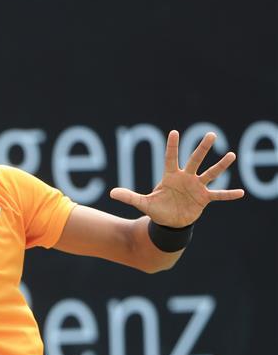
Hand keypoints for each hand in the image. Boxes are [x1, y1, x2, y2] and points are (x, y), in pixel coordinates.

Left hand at [110, 130, 244, 226]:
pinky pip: (219, 195)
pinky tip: (241, 193)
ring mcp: (196, 187)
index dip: (171, 146)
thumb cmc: (157, 209)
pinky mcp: (204, 198)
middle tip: (211, 134)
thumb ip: (130, 197)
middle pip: (195, 160)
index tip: (173, 132)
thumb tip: (111, 193)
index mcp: (170, 176)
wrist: (169, 222)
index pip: (170, 158)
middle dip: (202, 148)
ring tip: (231, 155)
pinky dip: (229, 194)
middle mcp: (186, 178)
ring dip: (221, 165)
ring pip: (210, 173)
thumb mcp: (143, 203)